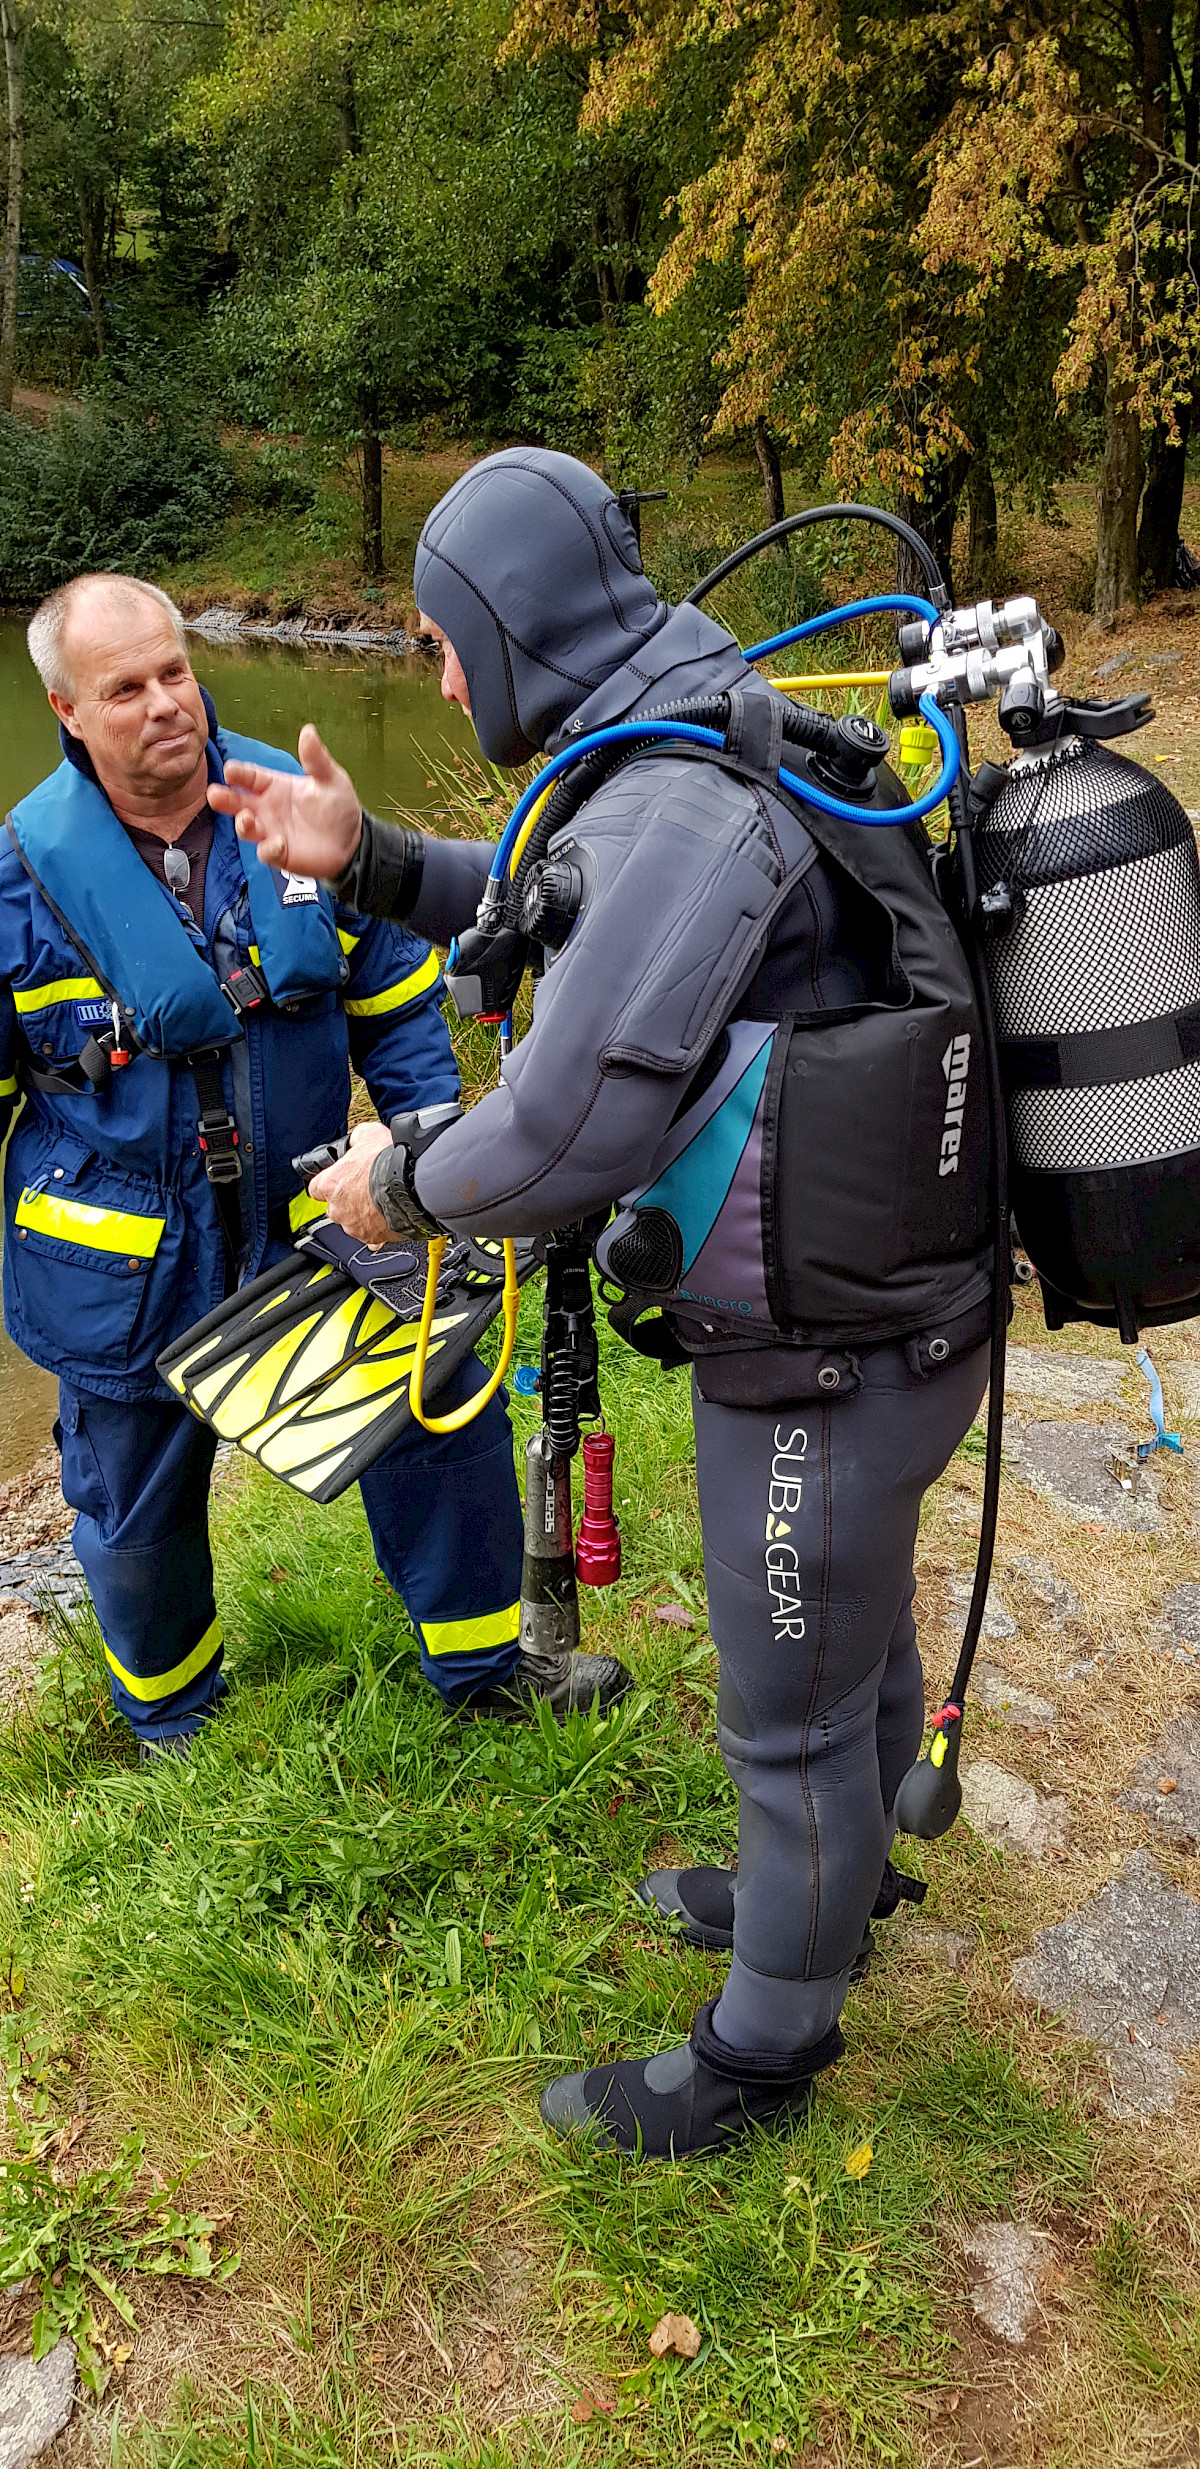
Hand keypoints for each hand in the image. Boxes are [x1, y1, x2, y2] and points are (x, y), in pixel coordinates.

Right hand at [208, 723, 362, 877]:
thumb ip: (316, 759)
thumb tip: (308, 731)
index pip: (250, 777)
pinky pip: (267, 852)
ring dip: (242, 824)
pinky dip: (269, 849)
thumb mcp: (330, 779)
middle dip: (223, 798)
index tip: (230, 771)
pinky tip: (279, 844)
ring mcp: (271, 831)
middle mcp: (267, 808)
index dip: (238, 773)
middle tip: (214, 794)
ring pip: (246, 828)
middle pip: (237, 802)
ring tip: (247, 818)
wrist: (353, 840)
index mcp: (275, 786)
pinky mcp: (280, 854)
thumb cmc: (338, 806)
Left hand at [310, 1121, 393, 1243]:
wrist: (409, 1185)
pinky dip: (378, 1230)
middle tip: (366, 1189)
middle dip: (348, 1200)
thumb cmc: (386, 1162)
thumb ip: (357, 1139)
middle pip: (335, 1207)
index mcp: (330, 1184)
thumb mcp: (369, 1135)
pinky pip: (371, 1237)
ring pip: (353, 1223)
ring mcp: (354, 1225)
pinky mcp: (372, 1237)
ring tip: (381, 1202)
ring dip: (364, 1214)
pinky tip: (387, 1219)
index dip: (329, 1183)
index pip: (316, 1188)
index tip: (339, 1180)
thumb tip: (358, 1139)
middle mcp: (337, 1208)